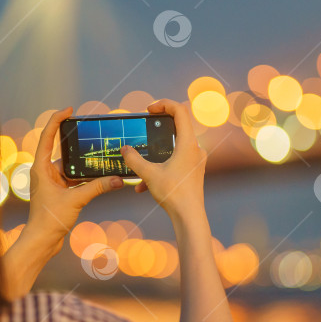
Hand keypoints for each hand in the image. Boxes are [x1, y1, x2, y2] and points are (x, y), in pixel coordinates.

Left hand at [27, 107, 123, 251]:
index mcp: (41, 167)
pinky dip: (87, 176)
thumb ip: (98, 187)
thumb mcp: (76, 200)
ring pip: (72, 166)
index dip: (57, 120)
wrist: (43, 241)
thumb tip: (118, 179)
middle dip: (78, 142)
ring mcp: (53, 181)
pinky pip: (76, 178)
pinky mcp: (60, 192)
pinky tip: (101, 175)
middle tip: (93, 132)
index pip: (48, 136)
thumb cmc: (49, 220)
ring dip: (86, 162)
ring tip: (102, 155)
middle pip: (63, 149)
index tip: (70, 110)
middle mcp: (45, 171)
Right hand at [121, 99, 206, 220]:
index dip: (164, 104)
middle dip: (158, 127)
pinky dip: (161, 167)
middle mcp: (195, 149)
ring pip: (175, 147)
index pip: (180, 111)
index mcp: (188, 144)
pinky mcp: (193, 172)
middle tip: (145, 128)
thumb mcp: (149, 174)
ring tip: (140, 165)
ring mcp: (196, 161)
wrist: (189, 217)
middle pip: (178, 126)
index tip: (149, 110)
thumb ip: (134, 159)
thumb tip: (124, 149)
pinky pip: (176, 162)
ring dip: (157, 153)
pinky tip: (144, 186)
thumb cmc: (174, 194)